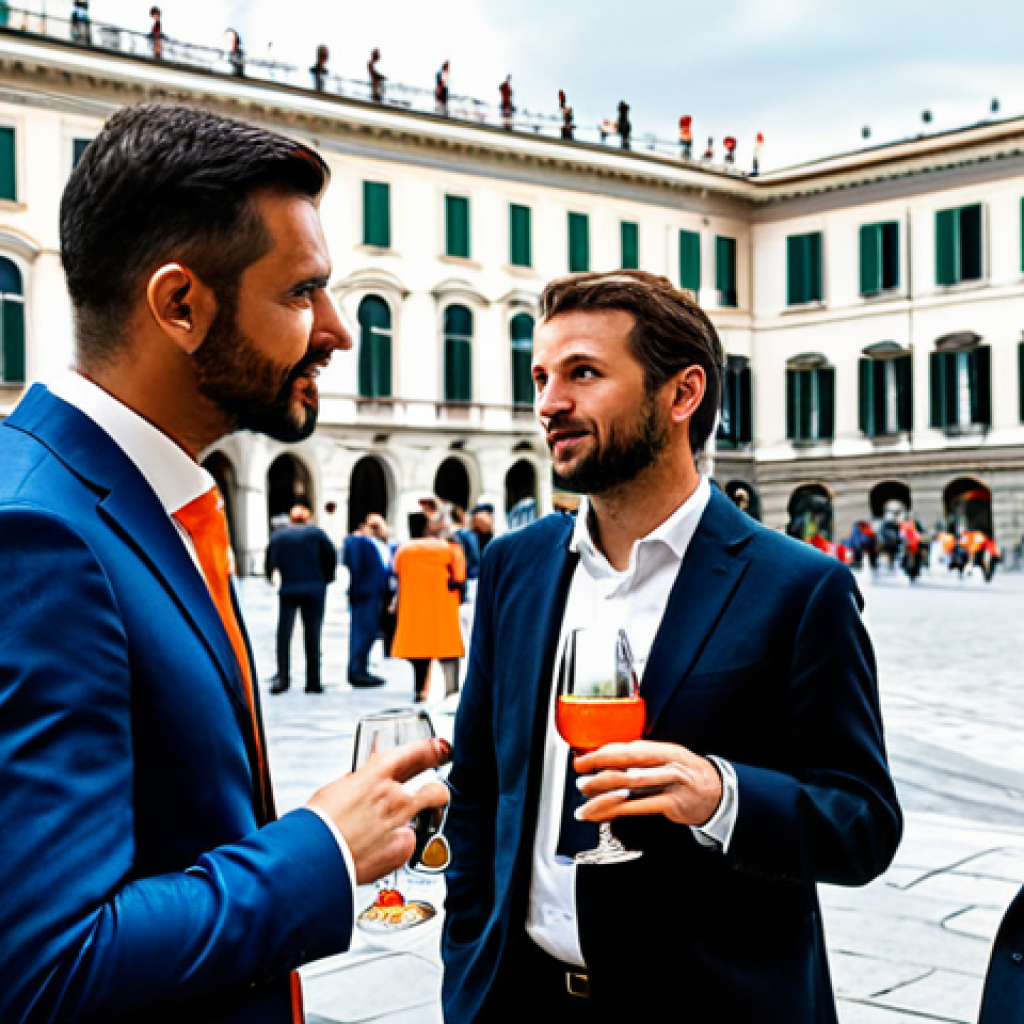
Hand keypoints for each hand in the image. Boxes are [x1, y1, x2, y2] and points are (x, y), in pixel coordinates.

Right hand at [307, 738, 450, 883]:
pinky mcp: (401, 849)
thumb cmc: (319, 825)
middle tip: (436, 788)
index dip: (430, 750)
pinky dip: (399, 843)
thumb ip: (357, 782)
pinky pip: (408, 841)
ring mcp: (401, 824)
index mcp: (376, 777)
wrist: (315, 859)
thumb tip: (361, 780)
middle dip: (437, 788)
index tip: (438, 749)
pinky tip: (384, 846)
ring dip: (426, 813)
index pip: (414, 754)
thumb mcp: (336, 790)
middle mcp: (394, 798)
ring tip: (414, 819)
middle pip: (434, 788)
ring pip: (430, 813)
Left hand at [574, 740, 721, 827]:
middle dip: (598, 768)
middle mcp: (666, 762)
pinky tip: (601, 814)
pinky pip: (638, 807)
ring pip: (630, 785)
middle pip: (626, 763)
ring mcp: (671, 783)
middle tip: (579, 775)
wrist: (717, 793)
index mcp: (662, 748)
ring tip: (585, 797)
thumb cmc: (686, 774)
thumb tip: (606, 757)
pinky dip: (615, 810)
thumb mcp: (666, 759)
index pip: (627, 748)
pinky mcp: (672, 804)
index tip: (583, 758)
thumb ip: (640, 758)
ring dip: (602, 792)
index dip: (602, 752)